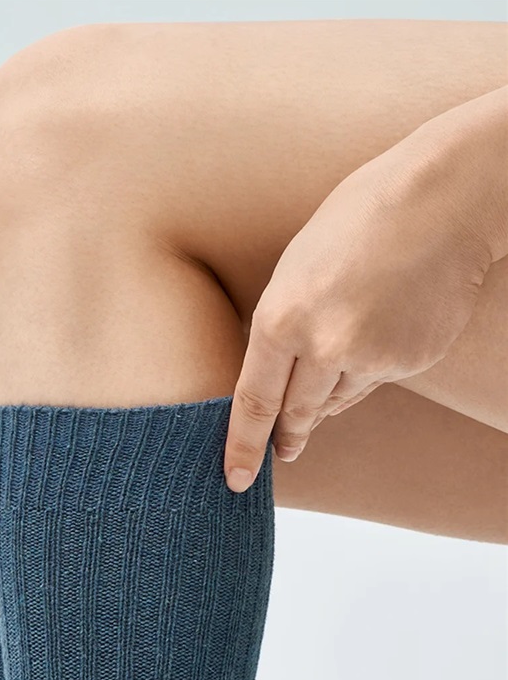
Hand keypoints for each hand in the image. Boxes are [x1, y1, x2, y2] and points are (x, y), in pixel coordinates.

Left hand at [223, 114, 495, 493]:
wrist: (442, 200)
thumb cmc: (358, 221)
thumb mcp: (295, 268)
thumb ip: (281, 328)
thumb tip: (280, 385)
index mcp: (281, 317)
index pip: (253, 401)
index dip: (243, 445)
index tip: (237, 479)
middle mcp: (323, 345)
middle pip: (297, 413)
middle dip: (289, 436)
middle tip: (285, 451)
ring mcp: (370, 357)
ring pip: (337, 400)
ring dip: (332, 389)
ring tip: (348, 338)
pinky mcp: (409, 362)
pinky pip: (374, 382)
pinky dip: (370, 367)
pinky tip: (383, 325)